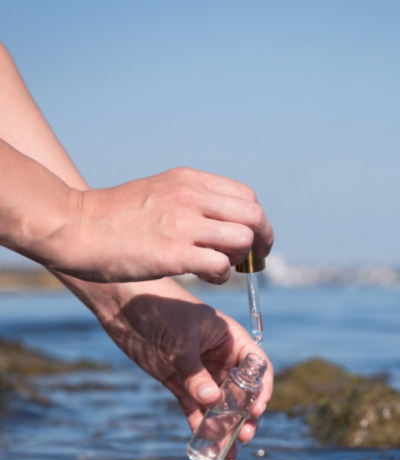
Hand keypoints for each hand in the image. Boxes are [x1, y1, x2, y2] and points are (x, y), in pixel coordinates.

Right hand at [0, 142, 272, 283]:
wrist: (75, 226)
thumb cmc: (116, 215)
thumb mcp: (160, 191)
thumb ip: (194, 200)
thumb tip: (224, 221)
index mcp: (190, 180)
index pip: (247, 197)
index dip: (257, 222)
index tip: (253, 241)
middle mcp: (191, 197)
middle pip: (254, 216)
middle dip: (263, 241)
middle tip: (254, 261)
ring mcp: (182, 224)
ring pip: (243, 239)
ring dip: (241, 259)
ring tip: (222, 267)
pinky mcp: (172, 253)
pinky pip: (220, 264)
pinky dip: (222, 274)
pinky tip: (208, 276)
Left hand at [75, 278, 272, 458]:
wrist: (124, 302)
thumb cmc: (161, 308)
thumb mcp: (180, 340)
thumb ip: (195, 371)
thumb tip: (212, 401)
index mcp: (230, 338)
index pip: (256, 366)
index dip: (261, 389)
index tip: (257, 410)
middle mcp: (219, 356)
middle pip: (240, 390)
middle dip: (245, 414)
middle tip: (245, 436)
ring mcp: (199, 370)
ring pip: (217, 403)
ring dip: (224, 425)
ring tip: (229, 451)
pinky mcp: (178, 380)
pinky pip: (193, 406)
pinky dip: (199, 424)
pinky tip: (204, 441)